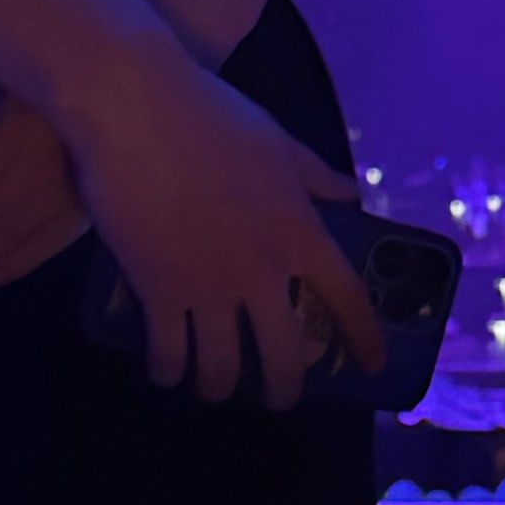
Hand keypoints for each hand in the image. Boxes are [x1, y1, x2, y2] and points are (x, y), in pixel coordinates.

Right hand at [61, 35, 377, 409]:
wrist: (134, 105)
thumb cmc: (209, 114)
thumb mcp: (278, 143)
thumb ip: (315, 178)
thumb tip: (349, 194)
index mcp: (300, 233)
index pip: (348, 299)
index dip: (363, 338)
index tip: (370, 366)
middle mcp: (263, 272)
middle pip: (285, 357)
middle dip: (284, 390)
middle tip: (277, 399)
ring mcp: (210, 287)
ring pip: (222, 368)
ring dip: (218, 387)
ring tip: (213, 388)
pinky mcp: (158, 290)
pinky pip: (169, 352)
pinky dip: (168, 370)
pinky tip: (165, 372)